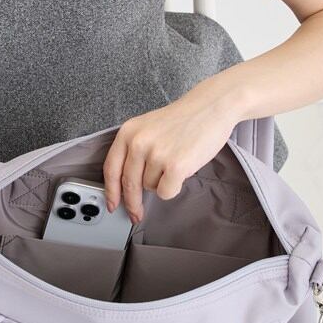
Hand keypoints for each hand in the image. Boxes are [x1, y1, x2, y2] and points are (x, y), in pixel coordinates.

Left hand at [102, 93, 240, 222]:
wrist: (211, 107)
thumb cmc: (182, 120)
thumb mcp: (147, 128)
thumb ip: (133, 151)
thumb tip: (126, 187)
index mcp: (128, 132)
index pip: (111, 169)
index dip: (111, 192)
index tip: (112, 205)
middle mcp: (138, 143)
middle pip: (129, 184)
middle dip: (132, 204)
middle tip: (137, 215)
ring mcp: (156, 154)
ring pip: (150, 188)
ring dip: (162, 183)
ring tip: (175, 162)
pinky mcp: (175, 166)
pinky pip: (166, 192)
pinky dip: (174, 187)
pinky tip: (182, 170)